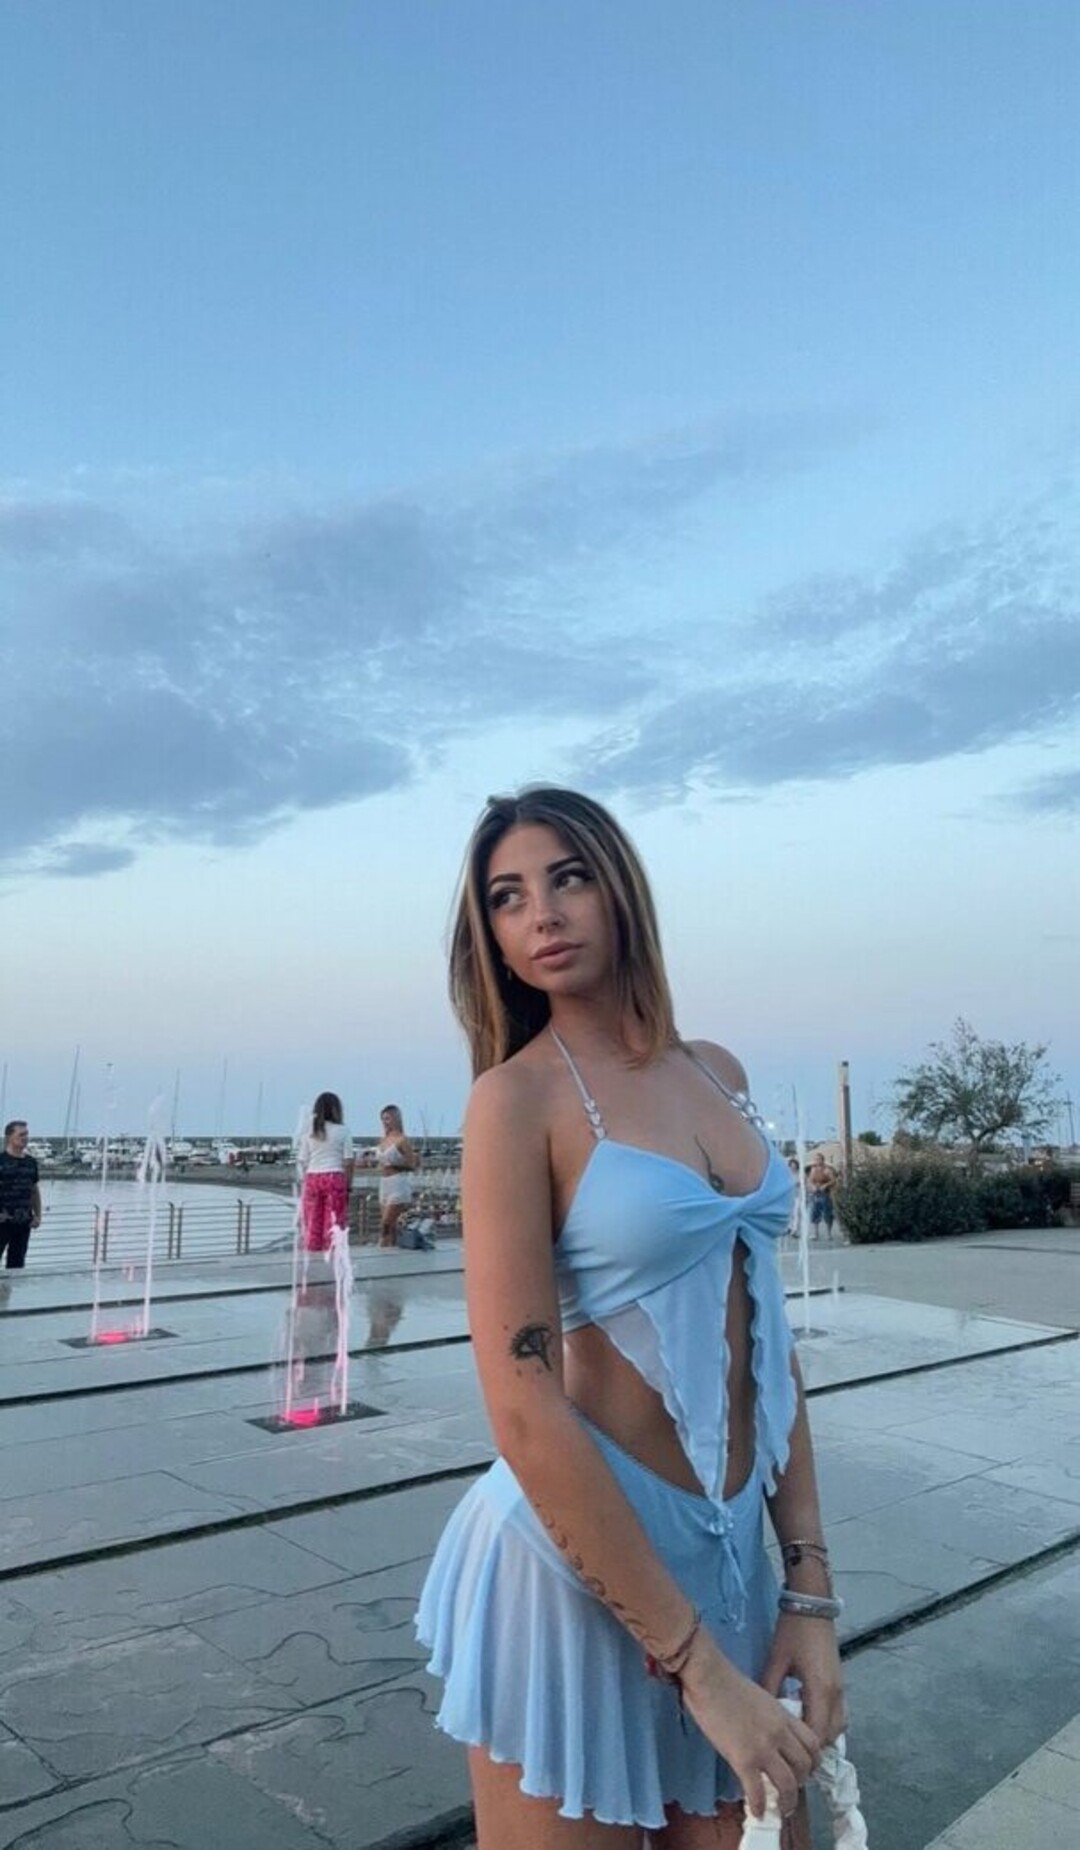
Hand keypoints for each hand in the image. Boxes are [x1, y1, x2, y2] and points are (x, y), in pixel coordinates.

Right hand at [680, 1633, 819, 1819]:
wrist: (708, 1677)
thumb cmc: (726, 1682)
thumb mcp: (759, 1697)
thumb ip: (769, 1717)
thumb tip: (766, 1735)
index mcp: (783, 1715)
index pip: (812, 1743)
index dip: (813, 1761)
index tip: (804, 1769)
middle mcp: (779, 1733)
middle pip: (804, 1765)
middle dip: (802, 1781)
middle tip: (792, 1788)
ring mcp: (763, 1747)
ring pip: (788, 1783)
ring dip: (788, 1800)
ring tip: (782, 1808)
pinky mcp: (743, 1758)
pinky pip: (757, 1790)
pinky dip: (760, 1805)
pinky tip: (757, 1810)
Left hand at [761, 1612, 845, 1748]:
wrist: (812, 1606)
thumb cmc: (792, 1632)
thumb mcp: (776, 1660)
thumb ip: (769, 1689)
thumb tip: (759, 1717)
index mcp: (820, 1690)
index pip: (817, 1734)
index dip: (803, 1751)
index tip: (785, 1757)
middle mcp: (836, 1694)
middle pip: (831, 1735)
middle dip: (813, 1748)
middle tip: (790, 1753)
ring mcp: (841, 1688)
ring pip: (838, 1726)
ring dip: (822, 1735)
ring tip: (798, 1740)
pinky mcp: (840, 1683)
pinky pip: (838, 1714)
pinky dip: (826, 1722)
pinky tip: (806, 1718)